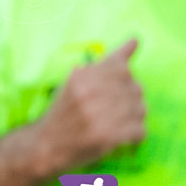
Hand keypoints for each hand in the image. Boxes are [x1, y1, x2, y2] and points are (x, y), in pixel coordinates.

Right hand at [38, 39, 145, 170]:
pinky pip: (139, 130)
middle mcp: (90, 92)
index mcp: (81, 77)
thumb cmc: (62, 112)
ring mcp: (98, 115)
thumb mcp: (75, 82)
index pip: (121, 67)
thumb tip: (135, 40)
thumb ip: (104, 65)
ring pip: (140, 109)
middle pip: (135, 88)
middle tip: (116, 108)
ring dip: (135, 117)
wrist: (45, 145)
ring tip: (120, 122)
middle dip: (132, 98)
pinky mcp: (107, 136)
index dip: (126, 76)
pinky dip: (135, 135)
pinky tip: (122, 136)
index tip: (119, 81)